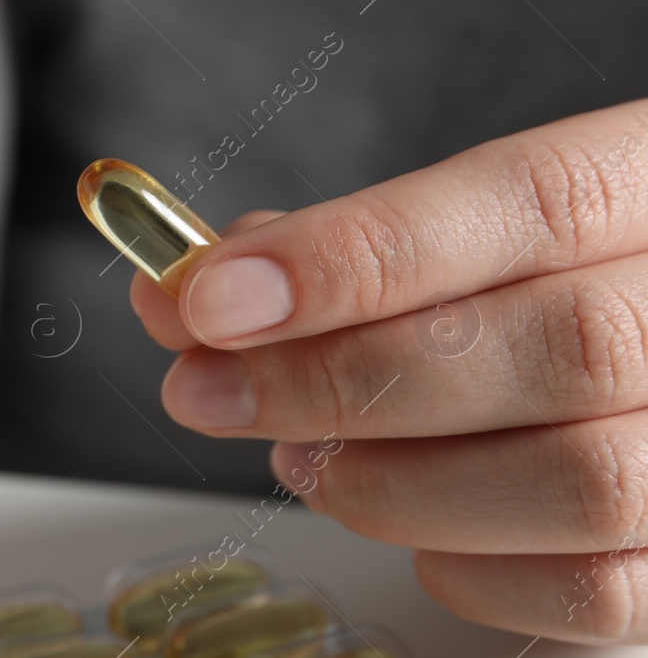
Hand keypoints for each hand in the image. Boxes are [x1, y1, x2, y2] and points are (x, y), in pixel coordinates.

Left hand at [132, 98, 647, 643]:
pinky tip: (404, 525)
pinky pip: (596, 590)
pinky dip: (467, 565)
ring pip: (579, 481)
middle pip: (559, 346)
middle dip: (340, 374)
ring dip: (392, 478)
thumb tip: (195, 288)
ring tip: (297, 458)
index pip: (531, 201)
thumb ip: (351, 245)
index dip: (359, 252)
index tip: (214, 295)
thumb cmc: (554, 282)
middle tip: (207, 388)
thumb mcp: (479, 223)